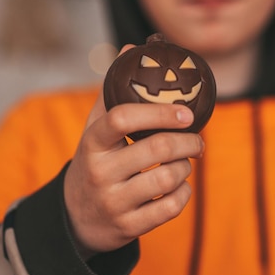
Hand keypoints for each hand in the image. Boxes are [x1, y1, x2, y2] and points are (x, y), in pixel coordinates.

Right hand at [64, 46, 204, 254]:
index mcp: (92, 143)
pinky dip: (184, 194)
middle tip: (198, 140)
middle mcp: (100, 172)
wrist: (76, 218)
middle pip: (158, 148)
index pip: (122, 117)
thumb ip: (113, 92)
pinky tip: (180, 187)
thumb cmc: (95, 163)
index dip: (160, 111)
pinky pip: (171, 207)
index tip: (187, 112)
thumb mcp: (95, 130)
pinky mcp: (128, 227)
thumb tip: (133, 47)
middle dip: (189, 141)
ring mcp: (114, 202)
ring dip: (186, 167)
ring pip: (168, 177)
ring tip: (184, 163)